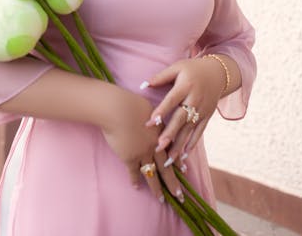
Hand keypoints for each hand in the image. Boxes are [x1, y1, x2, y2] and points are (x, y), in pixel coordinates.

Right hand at [100, 87, 182, 201]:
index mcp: (161, 132)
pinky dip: (135, 180)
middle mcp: (155, 146)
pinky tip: (137, 187)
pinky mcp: (129, 158)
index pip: (172, 150)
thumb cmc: (131, 103)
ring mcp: (143, 154)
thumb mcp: (149, 108)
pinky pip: (134, 173)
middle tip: (179, 196)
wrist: (117, 109)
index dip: (177, 160)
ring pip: (152, 175)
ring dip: (157, 188)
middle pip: (166, 168)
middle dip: (173, 183)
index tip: (184, 170)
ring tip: (161, 199)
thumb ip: (153, 116)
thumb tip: (153, 116)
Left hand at [144, 57, 227, 164]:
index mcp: (186, 86)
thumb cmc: (192, 69)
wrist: (218, 73)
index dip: (161, 112)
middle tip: (159, 147)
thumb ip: (161, 77)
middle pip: (181, 118)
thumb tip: (143, 85)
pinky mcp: (207, 116)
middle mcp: (195, 99)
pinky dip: (192, 143)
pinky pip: (199, 132)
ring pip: (190, 129)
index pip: (171, 100)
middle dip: (170, 134)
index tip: (149, 123)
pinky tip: (184, 155)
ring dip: (179, 144)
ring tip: (169, 158)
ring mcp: (202, 110)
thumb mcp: (177, 67)